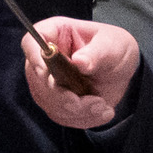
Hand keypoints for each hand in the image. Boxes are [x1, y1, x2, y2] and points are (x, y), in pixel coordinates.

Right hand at [21, 17, 138, 129]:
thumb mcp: (112, 46)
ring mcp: (46, 82)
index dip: (35, 56)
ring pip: (49, 102)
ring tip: (103, 106)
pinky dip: (82, 118)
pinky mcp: (55, 102)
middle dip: (64, 96)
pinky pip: (61, 115)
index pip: (32, 41)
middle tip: (95, 102)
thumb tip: (79, 61)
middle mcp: (44, 59)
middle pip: (38, 79)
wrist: (120, 69)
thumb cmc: (114, 48)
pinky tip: (102, 112)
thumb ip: (97, 53)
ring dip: (78, 110)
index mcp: (54, 33)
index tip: (49, 73)